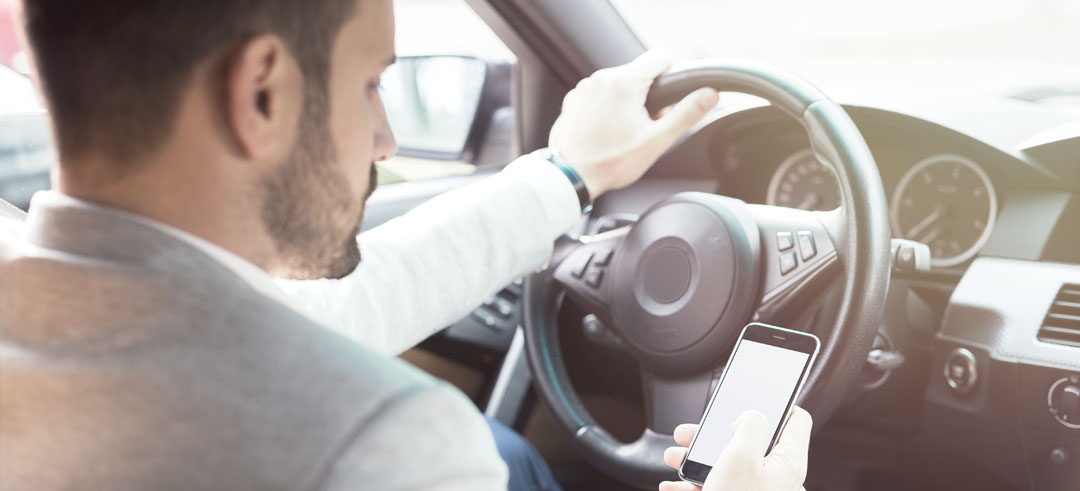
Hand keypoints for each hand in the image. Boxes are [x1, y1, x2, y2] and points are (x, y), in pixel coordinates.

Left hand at [548, 50, 718, 198]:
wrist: (572, 177)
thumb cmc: (612, 162)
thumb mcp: (657, 140)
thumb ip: (686, 114)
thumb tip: (710, 95)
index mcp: (624, 82)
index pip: (659, 57)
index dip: (670, 75)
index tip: (667, 98)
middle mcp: (601, 78)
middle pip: (637, 74)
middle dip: (647, 95)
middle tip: (645, 125)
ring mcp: (584, 89)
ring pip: (616, 85)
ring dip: (625, 101)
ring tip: (624, 131)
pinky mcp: (573, 101)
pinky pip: (597, 96)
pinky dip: (605, 108)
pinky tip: (605, 132)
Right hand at [659, 407, 812, 490]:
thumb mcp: (740, 455)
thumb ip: (748, 425)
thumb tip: (751, 414)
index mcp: (788, 462)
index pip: (796, 421)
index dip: (777, 403)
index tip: (756, 394)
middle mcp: (776, 479)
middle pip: (749, 443)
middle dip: (714, 435)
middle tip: (693, 431)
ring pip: (727, 467)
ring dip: (696, 461)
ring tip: (675, 458)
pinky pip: (716, 490)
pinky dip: (694, 487)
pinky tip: (674, 487)